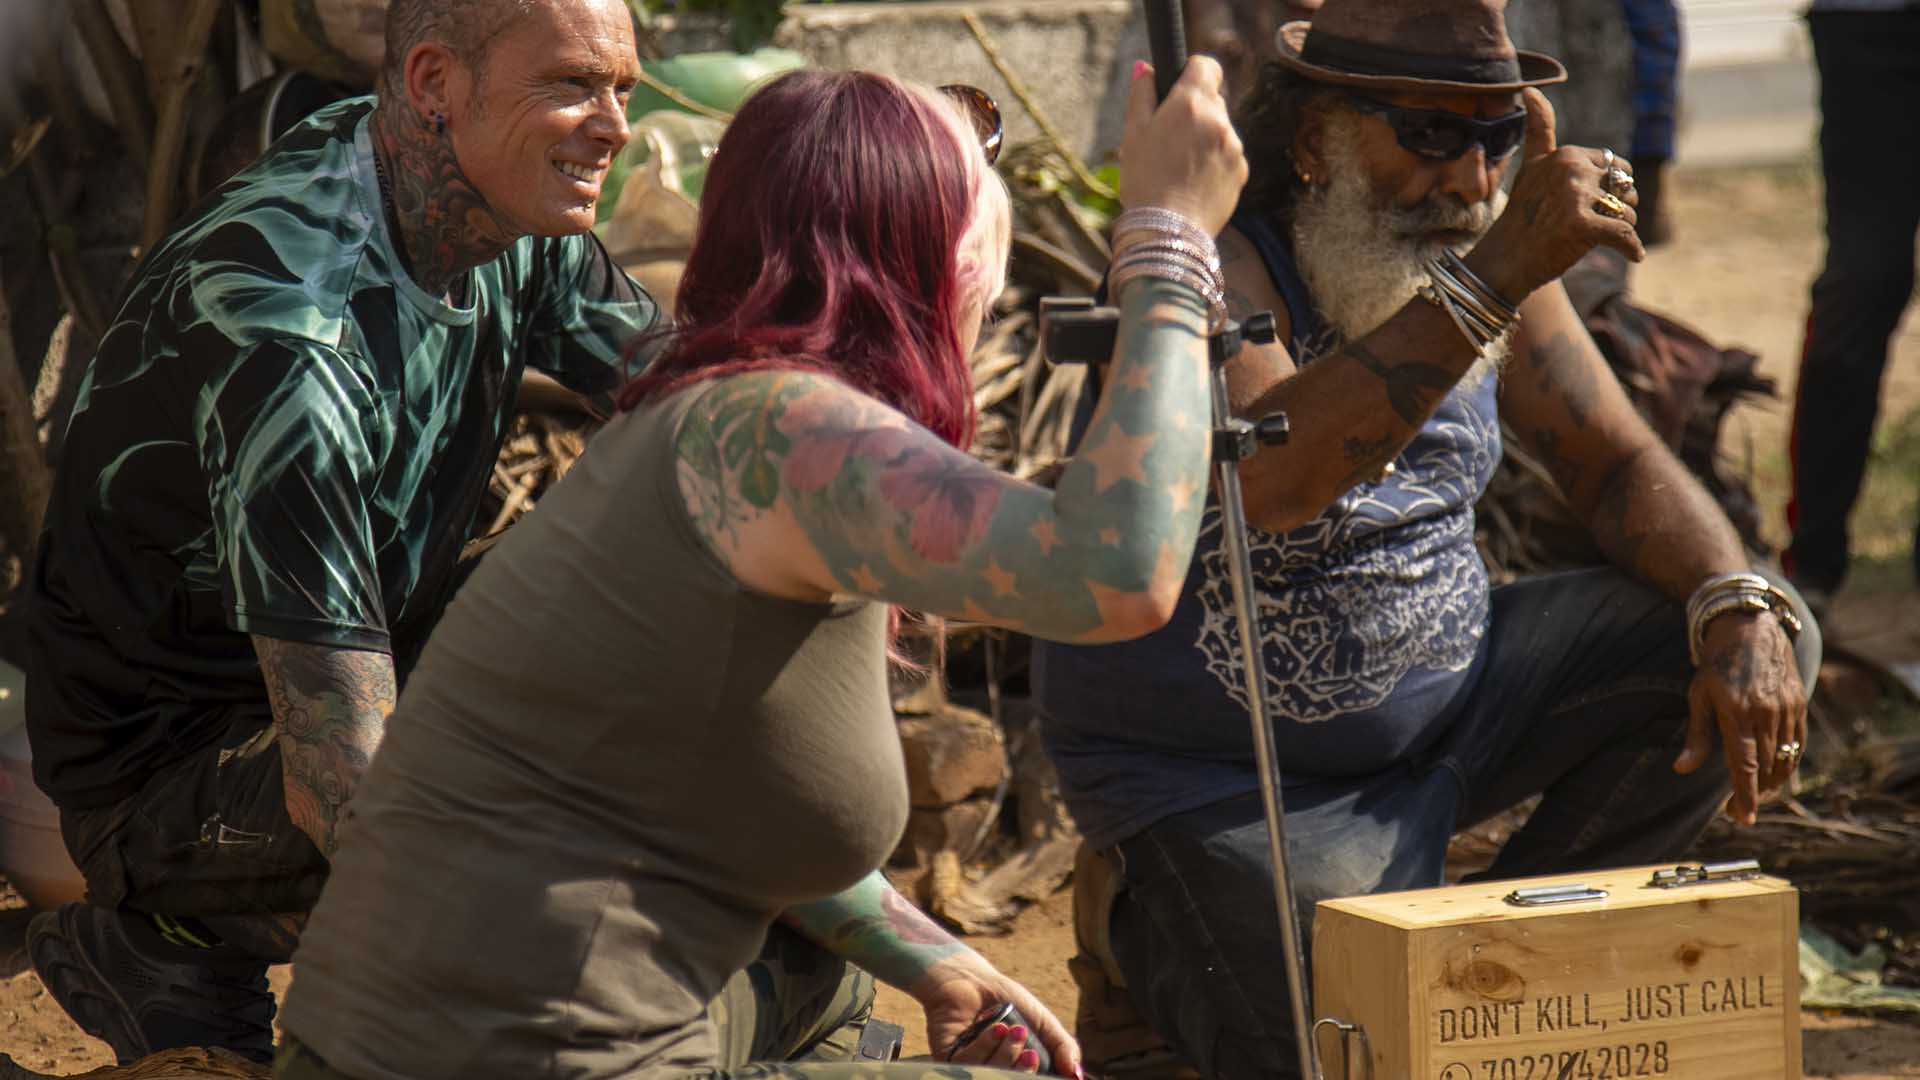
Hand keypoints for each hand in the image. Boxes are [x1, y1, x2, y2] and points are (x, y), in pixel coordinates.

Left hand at [917, 952, 1081, 1076]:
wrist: (975, 979)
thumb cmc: (1008, 1001)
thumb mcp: (1044, 1023)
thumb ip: (1064, 1048)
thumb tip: (1077, 1075)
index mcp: (1017, 1070)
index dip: (1035, 1076)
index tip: (1038, 1057)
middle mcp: (995, 1073)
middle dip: (1023, 1070)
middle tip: (1029, 1051)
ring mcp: (972, 1070)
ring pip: (991, 1075)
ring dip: (1005, 1053)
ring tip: (1008, 1027)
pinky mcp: (949, 1061)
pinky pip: (969, 1064)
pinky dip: (985, 1044)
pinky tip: (994, 1026)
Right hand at [1118, 56, 1247, 235]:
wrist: (1168, 232)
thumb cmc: (1144, 181)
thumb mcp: (1133, 134)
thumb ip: (1142, 95)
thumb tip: (1145, 68)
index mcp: (1191, 104)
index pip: (1207, 65)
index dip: (1192, 73)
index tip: (1180, 88)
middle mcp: (1219, 120)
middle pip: (1213, 100)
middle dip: (1195, 111)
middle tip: (1169, 139)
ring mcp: (1234, 146)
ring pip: (1220, 130)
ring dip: (1205, 138)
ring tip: (1179, 167)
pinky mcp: (1241, 171)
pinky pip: (1228, 155)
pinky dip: (1214, 162)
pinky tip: (1193, 182)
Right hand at [1463, 87, 1646, 302]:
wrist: (1504, 261)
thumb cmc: (1523, 217)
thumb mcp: (1531, 166)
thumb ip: (1539, 129)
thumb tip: (1529, 89)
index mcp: (1567, 154)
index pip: (1616, 168)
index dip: (1609, 190)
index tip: (1585, 206)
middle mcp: (1571, 170)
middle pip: (1625, 190)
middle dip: (1618, 210)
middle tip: (1589, 226)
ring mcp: (1575, 197)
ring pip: (1628, 213)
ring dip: (1621, 231)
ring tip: (1592, 241)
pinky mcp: (1581, 226)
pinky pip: (1626, 236)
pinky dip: (1633, 250)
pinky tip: (1633, 256)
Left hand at [1675, 611, 1807, 824]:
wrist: (1751, 629)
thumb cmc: (1716, 665)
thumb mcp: (1698, 696)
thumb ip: (1696, 735)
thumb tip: (1681, 769)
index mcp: (1737, 713)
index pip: (1744, 765)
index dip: (1744, 795)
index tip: (1741, 818)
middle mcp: (1766, 714)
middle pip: (1766, 768)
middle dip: (1754, 794)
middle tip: (1736, 810)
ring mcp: (1787, 710)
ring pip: (1785, 760)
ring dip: (1772, 784)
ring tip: (1755, 796)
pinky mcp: (1800, 705)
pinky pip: (1798, 745)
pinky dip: (1789, 764)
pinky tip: (1776, 774)